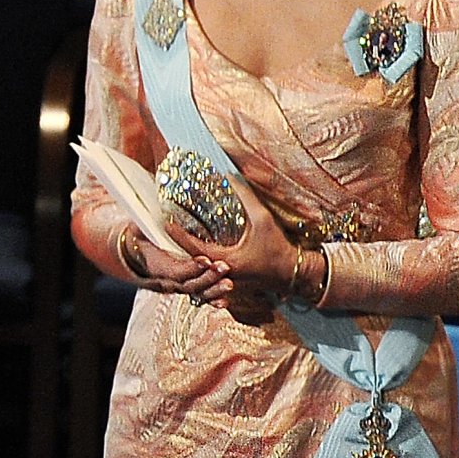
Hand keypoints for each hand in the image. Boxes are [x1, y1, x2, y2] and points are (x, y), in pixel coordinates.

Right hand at [122, 227, 232, 302]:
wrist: (138, 251)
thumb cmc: (143, 235)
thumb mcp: (142, 228)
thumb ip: (147, 225)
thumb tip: (153, 217)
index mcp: (156, 266)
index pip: (175, 271)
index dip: (190, 267)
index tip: (205, 259)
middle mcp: (167, 281)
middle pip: (189, 284)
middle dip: (208, 277)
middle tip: (224, 267)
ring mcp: (177, 287)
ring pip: (196, 293)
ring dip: (214, 290)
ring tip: (228, 284)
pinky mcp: (187, 288)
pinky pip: (200, 297)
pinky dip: (212, 300)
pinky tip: (224, 301)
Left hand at [164, 176, 322, 314]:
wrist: (293, 272)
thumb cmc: (278, 247)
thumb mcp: (263, 219)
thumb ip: (245, 196)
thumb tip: (229, 175)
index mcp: (226, 262)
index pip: (194, 249)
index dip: (178, 235)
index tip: (166, 221)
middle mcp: (222, 274)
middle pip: (191, 262)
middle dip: (177, 246)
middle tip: (165, 229)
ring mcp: (225, 281)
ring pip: (199, 271)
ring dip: (186, 256)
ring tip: (174, 240)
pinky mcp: (230, 282)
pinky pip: (209, 275)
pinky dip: (199, 264)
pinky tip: (192, 254)